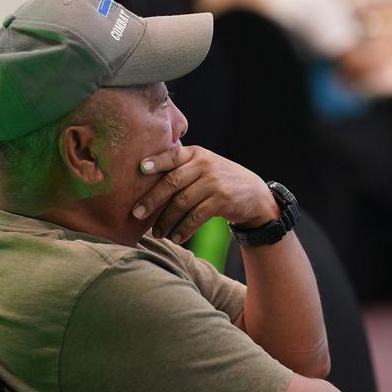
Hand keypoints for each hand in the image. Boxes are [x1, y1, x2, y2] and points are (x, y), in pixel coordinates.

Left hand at [132, 146, 278, 244]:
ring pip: (182, 203)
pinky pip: (196, 217)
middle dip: (152, 199)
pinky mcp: (221, 201)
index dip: (156, 161)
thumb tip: (143, 181)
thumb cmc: (219, 181)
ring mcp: (214, 183)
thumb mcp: (205, 166)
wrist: (254, 194)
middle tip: (136, 214)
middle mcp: (205, 165)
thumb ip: (182, 167)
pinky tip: (176, 237)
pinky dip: (183, 229)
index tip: (140, 168)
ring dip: (166, 220)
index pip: (173, 155)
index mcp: (196, 154)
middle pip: (172, 182)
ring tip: (157, 233)